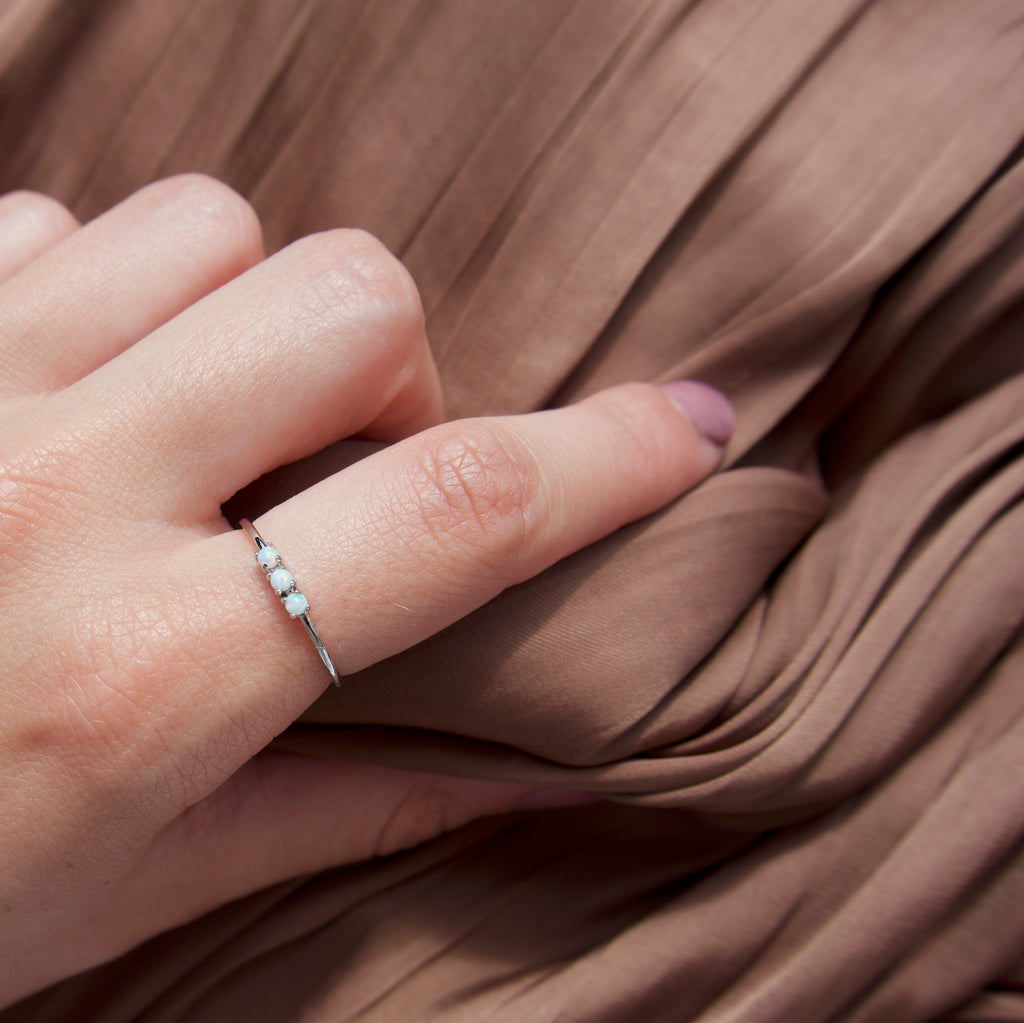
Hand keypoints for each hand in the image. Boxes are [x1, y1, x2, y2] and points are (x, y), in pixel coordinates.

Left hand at [0, 176, 733, 1005]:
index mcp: (151, 671)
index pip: (456, 517)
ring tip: (207, 416)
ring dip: (255, 314)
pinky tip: (82, 385)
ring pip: (210, 226)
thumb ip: (345, 803)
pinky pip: (59, 217)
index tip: (696, 423)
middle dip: (392, 371)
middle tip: (343, 462)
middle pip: (350, 302)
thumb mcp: (137, 881)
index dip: (608, 458)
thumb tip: (522, 769)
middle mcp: (54, 499)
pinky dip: (108, 284)